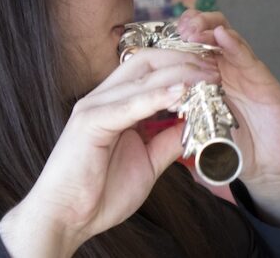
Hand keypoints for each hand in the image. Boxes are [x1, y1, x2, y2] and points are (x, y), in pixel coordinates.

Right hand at [0, 49, 219, 255]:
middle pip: (147, 62)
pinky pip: (128, 105)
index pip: (150, 68)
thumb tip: (195, 125)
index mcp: (114, 104)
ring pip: (140, 77)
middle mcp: (102, 98)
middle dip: (184, 60)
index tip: (212, 71)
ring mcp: (93, 107)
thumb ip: (168, 142)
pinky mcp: (89, 123)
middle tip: (215, 69)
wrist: (65, 218)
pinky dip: (155, 96)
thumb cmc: (100, 193)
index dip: (182, 64)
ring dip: (178, 74)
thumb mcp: (148, 163)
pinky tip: (179, 93)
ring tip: (207, 77)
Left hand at [176, 10, 279, 226]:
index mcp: (210, 78)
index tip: (160, 36)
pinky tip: (223, 35)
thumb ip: (177, 126)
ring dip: (209, 27)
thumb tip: (143, 134)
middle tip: (179, 28)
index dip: (177, 36)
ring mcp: (246, 72)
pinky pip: (247, 58)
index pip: (192, 46)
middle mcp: (227, 69)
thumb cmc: (236, 149)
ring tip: (193, 28)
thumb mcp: (198, 134)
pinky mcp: (264, 81)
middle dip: (193, 24)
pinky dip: (235, 45)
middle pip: (209, 32)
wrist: (269, 166)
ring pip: (228, 36)